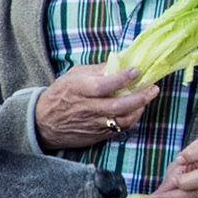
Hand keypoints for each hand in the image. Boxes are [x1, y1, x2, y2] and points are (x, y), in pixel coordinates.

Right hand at [34, 64, 159, 150]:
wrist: (43, 123)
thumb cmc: (60, 95)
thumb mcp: (73, 76)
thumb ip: (96, 70)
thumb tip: (119, 63)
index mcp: (78, 90)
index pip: (103, 85)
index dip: (122, 78)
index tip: (136, 70)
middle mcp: (86, 108)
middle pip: (118, 105)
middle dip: (140, 97)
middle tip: (153, 88)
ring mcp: (92, 124)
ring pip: (122, 120)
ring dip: (139, 109)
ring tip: (146, 98)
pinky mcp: (96, 135)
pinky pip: (119, 129)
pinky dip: (131, 119)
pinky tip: (136, 110)